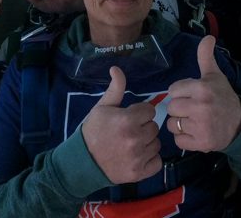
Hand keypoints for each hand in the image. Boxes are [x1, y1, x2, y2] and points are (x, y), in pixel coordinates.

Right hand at [82, 67, 161, 183]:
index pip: (149, 111)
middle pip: (154, 127)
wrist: (83, 161)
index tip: (129, 118)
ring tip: (131, 144)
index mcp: (127, 119)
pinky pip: (157, 161)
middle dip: (143, 127)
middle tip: (128, 132)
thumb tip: (116, 68)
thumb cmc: (93, 131)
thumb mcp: (102, 107)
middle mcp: (135, 138)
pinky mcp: (140, 173)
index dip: (139, 113)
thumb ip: (115, 88)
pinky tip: (137, 157)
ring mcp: (139, 157)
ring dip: (147, 143)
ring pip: (157, 144)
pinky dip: (150, 160)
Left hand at [167, 36, 240, 151]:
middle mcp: (201, 107)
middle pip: (171, 107)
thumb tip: (207, 36)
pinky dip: (184, 139)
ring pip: (172, 124)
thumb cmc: (223, 97)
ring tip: (194, 121)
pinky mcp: (201, 143)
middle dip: (179, 109)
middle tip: (193, 109)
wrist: (240, 124)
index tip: (192, 95)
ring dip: (180, 124)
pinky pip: (178, 140)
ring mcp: (201, 126)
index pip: (172, 90)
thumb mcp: (215, 76)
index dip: (180, 93)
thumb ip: (206, 56)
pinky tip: (195, 133)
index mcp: (202, 88)